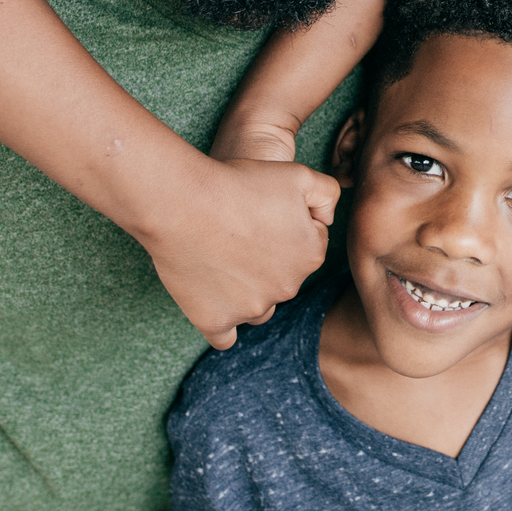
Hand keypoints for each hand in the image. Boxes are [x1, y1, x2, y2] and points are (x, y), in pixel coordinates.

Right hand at [134, 153, 340, 348]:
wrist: (183, 202)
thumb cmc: (240, 183)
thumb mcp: (299, 174)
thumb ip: (328, 193)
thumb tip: (326, 219)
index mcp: (312, 255)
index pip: (307, 244)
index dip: (285, 225)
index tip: (259, 213)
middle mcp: (288, 288)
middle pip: (283, 277)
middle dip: (268, 258)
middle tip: (237, 231)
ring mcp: (251, 308)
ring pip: (259, 306)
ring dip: (249, 291)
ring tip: (224, 262)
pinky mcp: (216, 320)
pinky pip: (226, 336)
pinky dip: (223, 321)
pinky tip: (215, 302)